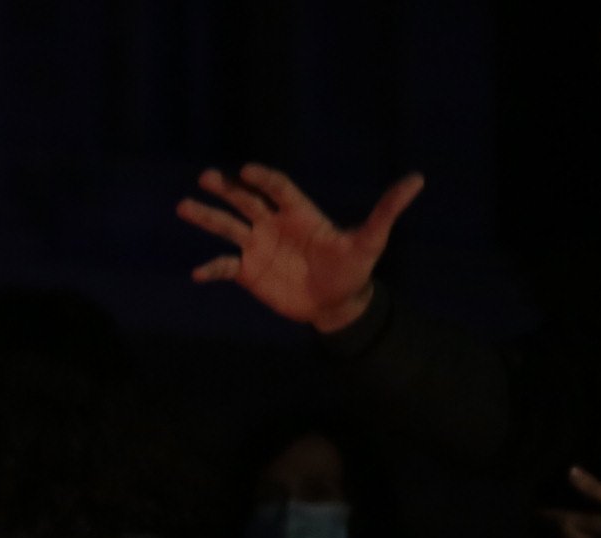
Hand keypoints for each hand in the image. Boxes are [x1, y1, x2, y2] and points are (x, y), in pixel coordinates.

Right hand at [179, 164, 424, 333]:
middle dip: (226, 190)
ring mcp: (258, 247)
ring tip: (183, 207)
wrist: (335, 302)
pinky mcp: (247, 272)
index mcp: (300, 212)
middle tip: (206, 177)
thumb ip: (387, 210)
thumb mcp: (372, 240)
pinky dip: (211, 269)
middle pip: (246, 201)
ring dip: (207, 218)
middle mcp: (274, 224)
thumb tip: (418, 179)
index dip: (264, 180)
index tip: (246, 171)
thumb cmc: (353, 268)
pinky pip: (224, 267)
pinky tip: (197, 274)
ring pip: (228, 227)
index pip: (278, 189)